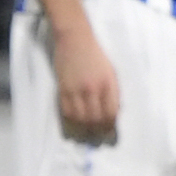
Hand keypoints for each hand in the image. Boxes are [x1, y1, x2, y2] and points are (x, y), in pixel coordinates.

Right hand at [50, 23, 119, 142]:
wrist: (75, 40)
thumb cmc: (96, 55)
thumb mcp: (111, 72)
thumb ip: (112, 91)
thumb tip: (113, 112)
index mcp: (108, 83)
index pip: (111, 112)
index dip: (111, 125)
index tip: (110, 130)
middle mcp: (92, 89)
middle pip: (96, 118)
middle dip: (98, 130)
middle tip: (98, 136)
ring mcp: (76, 90)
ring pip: (80, 118)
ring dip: (84, 129)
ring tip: (86, 134)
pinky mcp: (63, 89)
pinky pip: (66, 112)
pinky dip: (71, 121)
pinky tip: (74, 124)